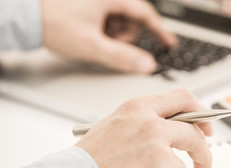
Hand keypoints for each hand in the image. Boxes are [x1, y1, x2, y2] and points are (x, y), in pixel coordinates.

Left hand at [41, 0, 176, 73]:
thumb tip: (147, 65)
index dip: (160, 31)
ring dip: (113, 35)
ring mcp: (100, 2)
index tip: (169, 44)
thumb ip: (122, 57)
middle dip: (124, 37)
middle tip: (107, 44)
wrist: (28, 15)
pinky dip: (104, 31)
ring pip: (120, 23)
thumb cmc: (55, 23)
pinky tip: (90, 33)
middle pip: (132, 21)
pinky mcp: (92, 6)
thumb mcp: (92, 45)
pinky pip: (108, 21)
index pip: (146, 15)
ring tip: (93, 38)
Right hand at [75, 89, 212, 167]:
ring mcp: (160, 157)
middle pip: (194, 137)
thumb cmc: (89, 160)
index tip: (206, 128)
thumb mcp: (115, 125)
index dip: (200, 112)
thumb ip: (146, 120)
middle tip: (204, 166)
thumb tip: (175, 126)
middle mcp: (153, 129)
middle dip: (203, 154)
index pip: (183, 98)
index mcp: (140, 110)